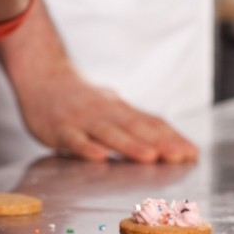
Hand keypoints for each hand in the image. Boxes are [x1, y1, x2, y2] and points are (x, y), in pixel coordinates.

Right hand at [18, 66, 198, 164]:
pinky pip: (74, 140)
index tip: (191, 153)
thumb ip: (134, 122)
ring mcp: (81, 120)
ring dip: (129, 145)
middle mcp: (104, 112)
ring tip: (149, 157)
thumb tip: (168, 137)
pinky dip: (86, 148)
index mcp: (119, 109)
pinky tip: (99, 158)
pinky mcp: (59, 129)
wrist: (42, 76)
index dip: (170, 137)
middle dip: (158, 142)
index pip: (149, 122)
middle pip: (134, 127)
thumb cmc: (79, 98)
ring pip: (108, 133)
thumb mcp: (110, 105)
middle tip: (179, 156)